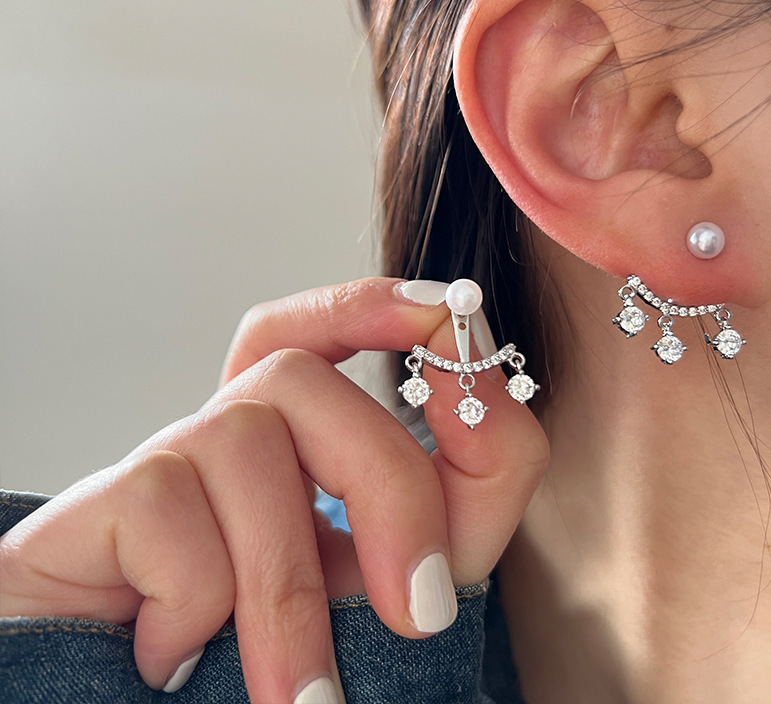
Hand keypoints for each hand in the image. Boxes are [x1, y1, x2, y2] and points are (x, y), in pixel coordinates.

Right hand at [0, 278, 548, 702]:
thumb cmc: (295, 656)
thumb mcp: (409, 570)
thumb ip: (469, 481)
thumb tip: (476, 387)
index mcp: (290, 442)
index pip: (309, 330)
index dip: (365, 304)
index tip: (440, 311)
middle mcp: (224, 433)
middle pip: (301, 379)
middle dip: (386, 486)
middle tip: (420, 612)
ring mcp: (161, 462)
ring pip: (241, 439)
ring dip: (288, 586)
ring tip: (306, 693)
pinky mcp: (97, 506)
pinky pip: (166, 509)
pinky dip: (198, 600)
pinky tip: (181, 654)